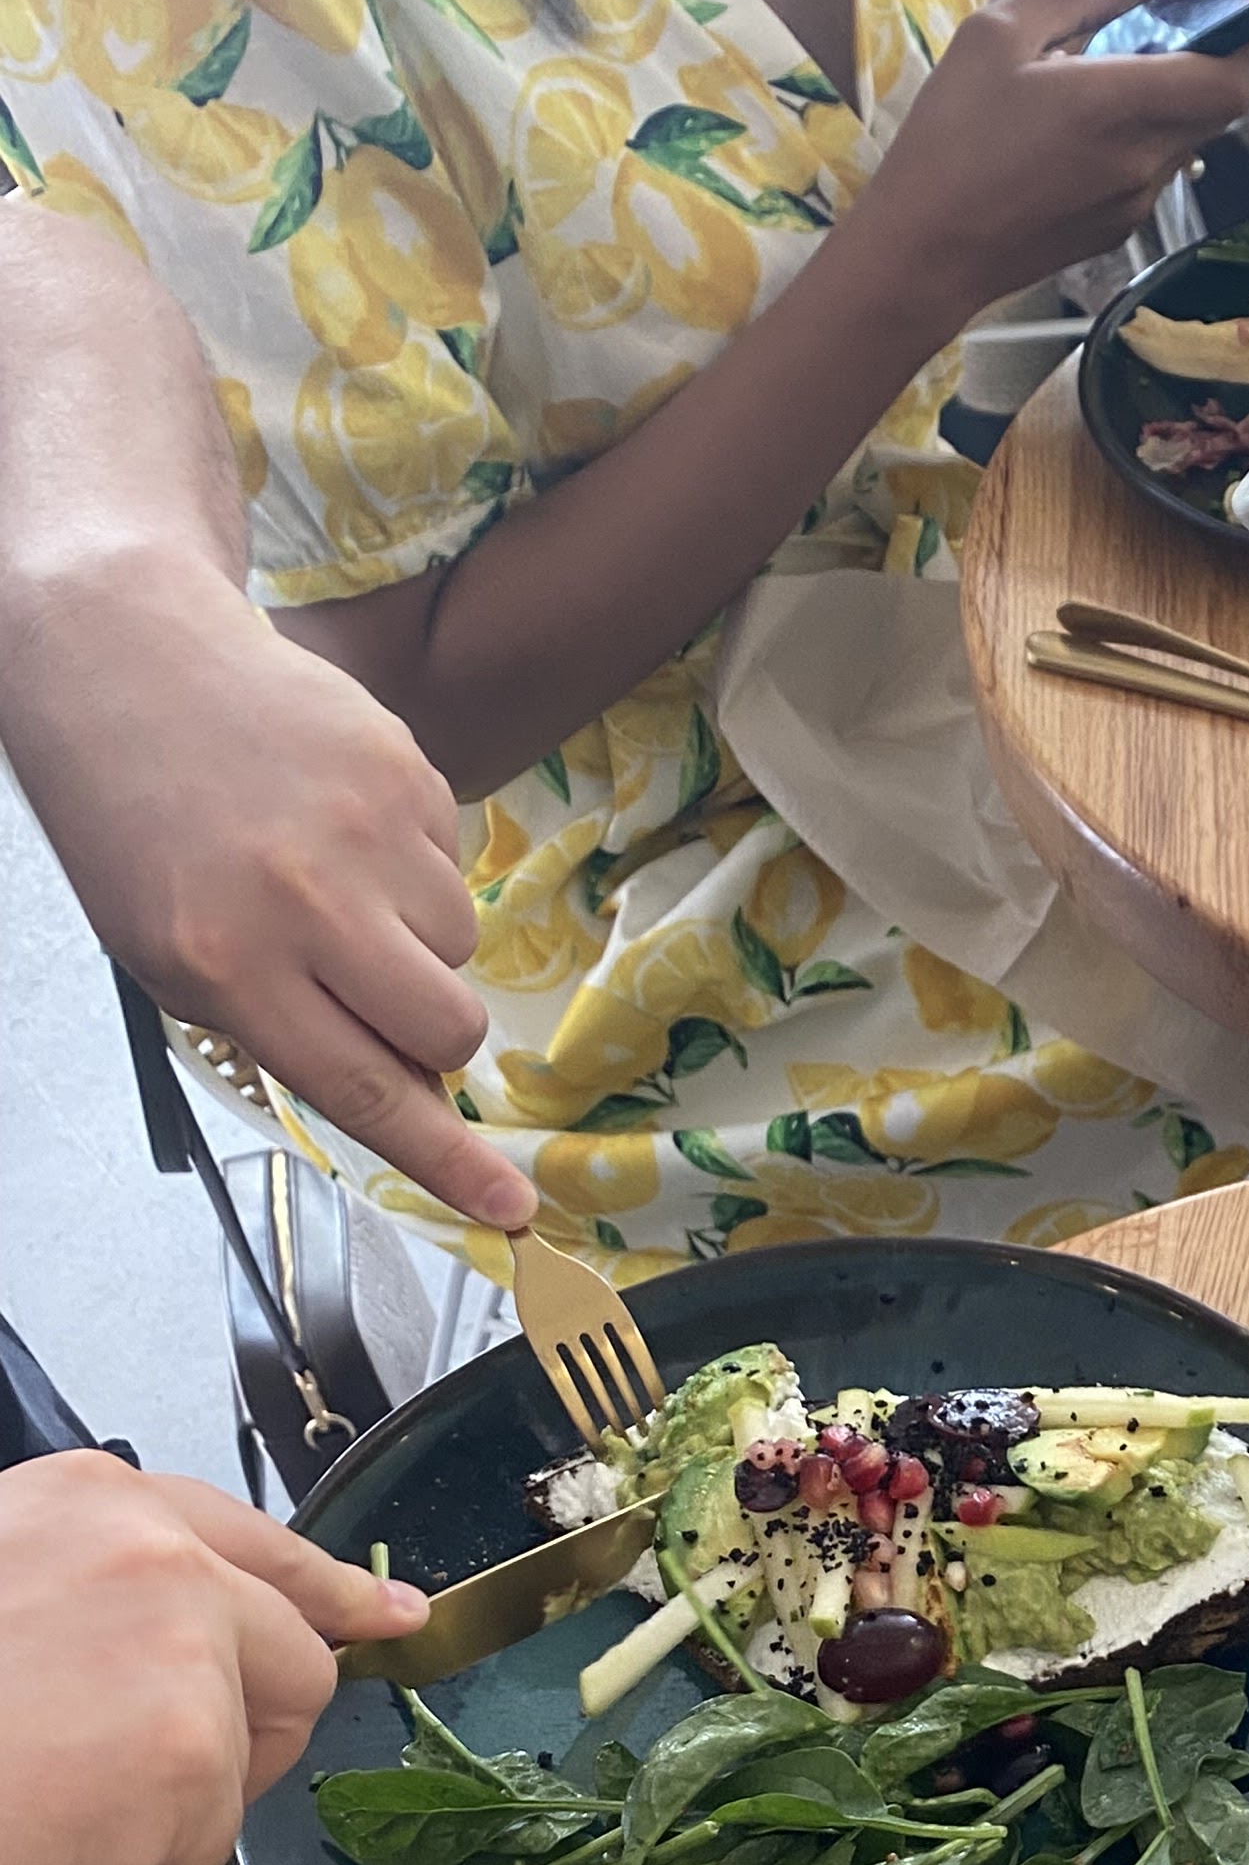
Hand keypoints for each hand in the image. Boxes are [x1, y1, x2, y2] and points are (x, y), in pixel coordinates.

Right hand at [0, 1455, 426, 1864]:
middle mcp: (155, 1551)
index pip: (250, 1538)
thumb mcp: (9, 1590)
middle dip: (252, 1724)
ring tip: (64, 1792)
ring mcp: (184, 1643)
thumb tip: (188, 1648)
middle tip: (172, 1773)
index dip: (324, 1587)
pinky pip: (208, 1834)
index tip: (387, 1613)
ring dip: (178, 1801)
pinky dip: (142, 1860)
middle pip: (290, 1648)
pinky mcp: (193, 1747)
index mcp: (92, 1500)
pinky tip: (64, 1831)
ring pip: (252, 1752)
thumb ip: (99, 1593)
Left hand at [10, 569, 534, 1233]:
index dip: (444, 1159)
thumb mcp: (168, 953)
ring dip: (416, 938)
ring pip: (460, 945)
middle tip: (381, 997)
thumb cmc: (132, 818)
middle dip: (433, 1036)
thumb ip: (278, 1025)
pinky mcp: (406, 771)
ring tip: (336, 878)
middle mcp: (305, 903)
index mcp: (229, 963)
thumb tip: (402, 1086)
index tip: (508, 1207)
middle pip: (444, 1027)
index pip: (362, 1089)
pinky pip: (453, 861)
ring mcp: (365, 832)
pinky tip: (340, 820)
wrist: (124, 657)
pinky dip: (410, 862)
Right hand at [854, 0, 1248, 346]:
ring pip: (1185, 144)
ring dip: (1171, 109)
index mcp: (1120, 105)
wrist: (925, 251)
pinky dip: (1141, 144)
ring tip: (1117, 84)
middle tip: (1178, 36)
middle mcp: (1144, 160)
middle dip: (1210, 70)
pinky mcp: (1116, 233)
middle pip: (1216, 112)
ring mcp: (1135, 204)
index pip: (1230, 82)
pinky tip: (1088, 134)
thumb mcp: (991, 36)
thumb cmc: (950, 136)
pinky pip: (1151, 176)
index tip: (1245, 16)